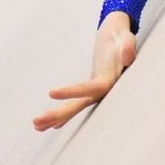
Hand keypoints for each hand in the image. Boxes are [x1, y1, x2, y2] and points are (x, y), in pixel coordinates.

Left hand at [34, 11, 136, 130]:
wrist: (119, 40)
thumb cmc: (122, 39)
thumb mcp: (126, 39)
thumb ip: (128, 47)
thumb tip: (127, 56)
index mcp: (110, 79)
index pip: (90, 88)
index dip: (72, 92)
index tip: (51, 92)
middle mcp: (103, 90)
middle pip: (80, 104)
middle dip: (60, 113)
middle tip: (36, 122)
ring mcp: (96, 93)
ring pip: (76, 107)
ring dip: (58, 116)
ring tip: (36, 126)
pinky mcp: (91, 91)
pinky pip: (77, 104)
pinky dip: (65, 114)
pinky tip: (52, 125)